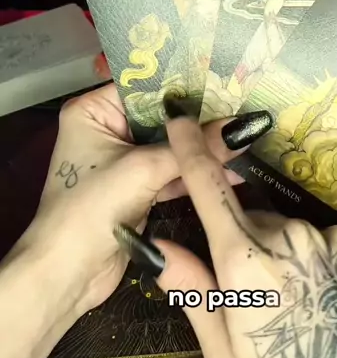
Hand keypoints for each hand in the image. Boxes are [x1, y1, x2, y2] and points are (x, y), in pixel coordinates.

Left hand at [18, 84, 271, 319]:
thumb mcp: (145, 169)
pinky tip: (232, 169)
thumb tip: (246, 127)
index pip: (147, 87)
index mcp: (94, 110)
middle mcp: (107, 129)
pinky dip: (196, 174)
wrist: (67, 275)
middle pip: (163, 118)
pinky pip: (172, 173)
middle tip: (246, 109)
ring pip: (170, 148)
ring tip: (247, 138)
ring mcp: (122, 161)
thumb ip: (195, 149)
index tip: (230, 82)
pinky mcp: (137, 189)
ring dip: (203, 150)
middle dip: (201, 120)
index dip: (187, 86)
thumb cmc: (92, 208)